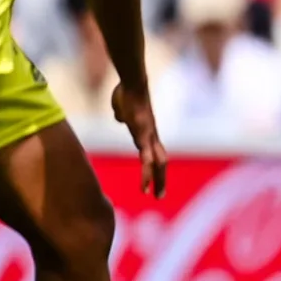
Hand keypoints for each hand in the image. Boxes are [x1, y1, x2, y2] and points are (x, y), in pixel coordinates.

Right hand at [111, 84, 167, 198]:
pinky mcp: (143, 134)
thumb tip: (120, 118)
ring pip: (155, 162)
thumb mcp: (122, 109)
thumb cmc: (127, 93)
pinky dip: (146, 171)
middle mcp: (151, 137)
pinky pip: (146, 157)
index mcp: (147, 133)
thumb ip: (122, 115)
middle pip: (160, 162)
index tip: (154, 183)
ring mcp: (148, 136)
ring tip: (151, 194)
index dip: (156, 169)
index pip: (155, 155)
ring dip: (154, 179)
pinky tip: (144, 184)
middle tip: (160, 197)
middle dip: (160, 180)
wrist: (133, 83)